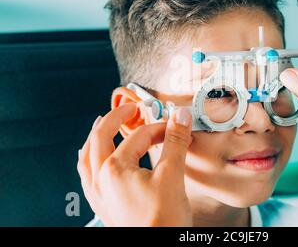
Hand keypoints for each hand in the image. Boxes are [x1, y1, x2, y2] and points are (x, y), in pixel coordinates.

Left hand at [77, 103, 193, 226]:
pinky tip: (92, 158)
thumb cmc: (163, 222)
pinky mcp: (102, 206)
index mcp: (114, 169)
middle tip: (130, 107)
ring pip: (87, 156)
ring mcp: (98, 194)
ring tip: (102, 124)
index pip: (139, 137)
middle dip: (116, 118)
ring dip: (95, 136)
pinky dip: (88, 160)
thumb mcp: (172, 176)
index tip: (175, 127)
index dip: (160, 128)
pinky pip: (86, 176)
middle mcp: (100, 179)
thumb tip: (179, 116)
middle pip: (100, 137)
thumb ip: (174, 142)